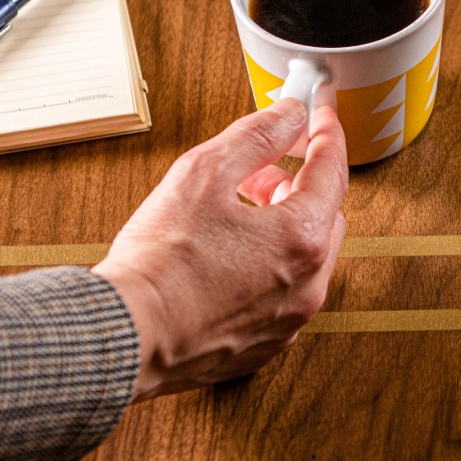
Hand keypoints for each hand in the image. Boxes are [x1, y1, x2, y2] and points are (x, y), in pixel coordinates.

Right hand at [95, 99, 346, 397]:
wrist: (127, 336)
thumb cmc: (160, 264)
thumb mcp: (205, 173)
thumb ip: (257, 136)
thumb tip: (289, 117)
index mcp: (302, 239)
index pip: (332, 170)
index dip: (325, 135)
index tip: (319, 119)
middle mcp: (308, 284)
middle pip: (325, 215)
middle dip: (298, 185)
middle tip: (260, 173)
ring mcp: (289, 319)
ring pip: (306, 258)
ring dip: (283, 227)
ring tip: (235, 213)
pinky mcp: (265, 343)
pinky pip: (284, 293)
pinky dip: (269, 266)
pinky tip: (229, 257)